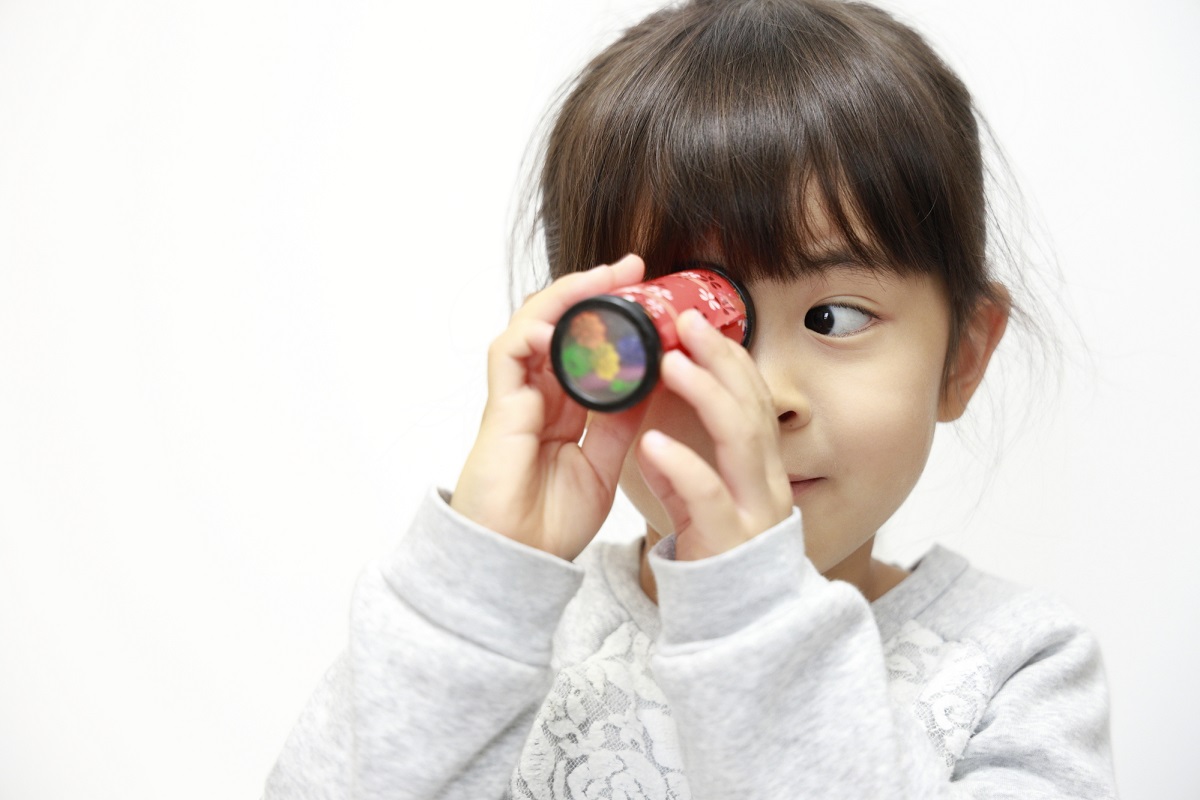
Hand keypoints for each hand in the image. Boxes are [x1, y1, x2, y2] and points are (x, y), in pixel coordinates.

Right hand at [451, 254, 650, 560]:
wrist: (516, 561)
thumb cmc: (548, 523)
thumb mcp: (602, 464)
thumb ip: (619, 422)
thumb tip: (650, 379)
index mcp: (562, 408)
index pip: (587, 345)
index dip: (614, 317)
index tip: (651, 297)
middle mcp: (538, 395)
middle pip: (560, 324)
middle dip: (593, 290)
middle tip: (632, 268)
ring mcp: (516, 397)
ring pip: (533, 325)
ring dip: (569, 296)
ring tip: (606, 277)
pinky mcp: (499, 406)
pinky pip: (509, 351)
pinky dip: (537, 328)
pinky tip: (567, 319)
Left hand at [634, 310, 792, 560]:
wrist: (734, 629)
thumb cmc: (716, 559)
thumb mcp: (699, 504)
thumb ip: (682, 469)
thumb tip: (653, 431)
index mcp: (759, 468)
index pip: (752, 397)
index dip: (727, 356)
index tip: (696, 321)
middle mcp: (766, 482)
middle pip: (753, 406)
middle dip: (722, 359)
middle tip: (685, 320)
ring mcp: (753, 511)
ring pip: (742, 441)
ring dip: (706, 396)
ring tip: (670, 363)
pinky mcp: (729, 542)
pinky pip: (709, 497)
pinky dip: (682, 465)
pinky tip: (652, 443)